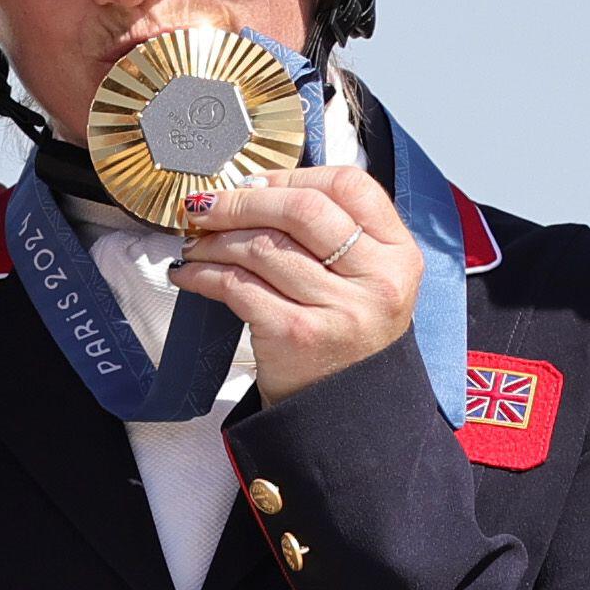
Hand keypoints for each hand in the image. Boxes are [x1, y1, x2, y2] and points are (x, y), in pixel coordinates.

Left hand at [173, 166, 422, 401]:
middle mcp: (376, 280)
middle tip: (207, 205)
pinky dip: (203, 275)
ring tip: (197, 242)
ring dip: (215, 239)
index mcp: (398, 255)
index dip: (294, 176)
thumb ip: (334, 231)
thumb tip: (258, 188)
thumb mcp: (367, 280)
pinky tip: (191, 274)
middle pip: (302, 209)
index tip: (256, 184)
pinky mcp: (295, 334)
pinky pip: (237, 286)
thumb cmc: (347, 336)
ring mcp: (337, 309)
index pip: (349, 186)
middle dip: (243, 201)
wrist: (345, 414)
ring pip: (263, 246)